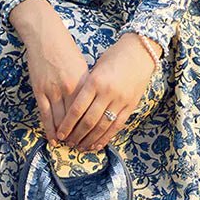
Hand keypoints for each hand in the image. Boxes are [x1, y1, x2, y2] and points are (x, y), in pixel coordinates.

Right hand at [11, 1, 92, 142]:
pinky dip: (49, 128)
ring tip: (67, 145)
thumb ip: (87, 87)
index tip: (94, 139)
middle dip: (79, 136)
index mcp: (85, 82)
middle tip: (80, 147)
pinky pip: (45, 114)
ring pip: (60, 120)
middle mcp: (71, 89)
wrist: (45, 36)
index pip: (91, 112)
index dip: (92, 128)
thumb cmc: (66, 50)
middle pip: (77, 120)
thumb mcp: (83, 67)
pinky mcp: (40, 90)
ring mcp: (54, 90)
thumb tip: (91, 106)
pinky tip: (53, 138)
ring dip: (64, 135)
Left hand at [54, 33, 160, 152]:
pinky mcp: (131, 106)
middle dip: (76, 135)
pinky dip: (106, 137)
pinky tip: (97, 145)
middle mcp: (107, 93)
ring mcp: (121, 100)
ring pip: (102, 126)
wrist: (140, 52)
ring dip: (90, 139)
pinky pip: (117, 126)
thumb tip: (73, 110)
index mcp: (95, 81)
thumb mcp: (95, 68)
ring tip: (80, 147)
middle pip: (89, 121)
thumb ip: (86, 87)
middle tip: (68, 143)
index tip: (60, 134)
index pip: (77, 109)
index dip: (67, 125)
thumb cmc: (114, 57)